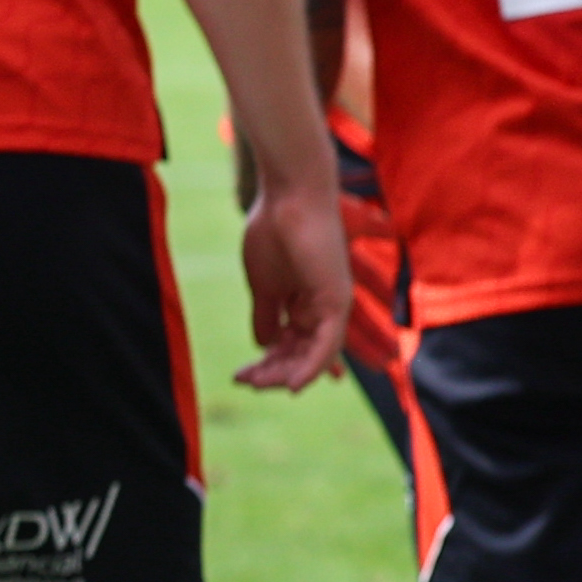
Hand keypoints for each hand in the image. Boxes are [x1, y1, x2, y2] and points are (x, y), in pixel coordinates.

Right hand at [234, 178, 349, 392]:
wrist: (287, 196)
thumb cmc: (273, 229)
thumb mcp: (263, 283)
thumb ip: (266, 315)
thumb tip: (263, 345)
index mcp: (307, 299)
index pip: (298, 342)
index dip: (282, 365)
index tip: (256, 381)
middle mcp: (325, 305)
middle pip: (303, 352)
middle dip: (274, 371)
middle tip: (245, 381)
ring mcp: (333, 304)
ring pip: (314, 355)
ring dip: (285, 374)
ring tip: (254, 382)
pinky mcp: (336, 301)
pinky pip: (327, 345)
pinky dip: (312, 367)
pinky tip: (292, 384)